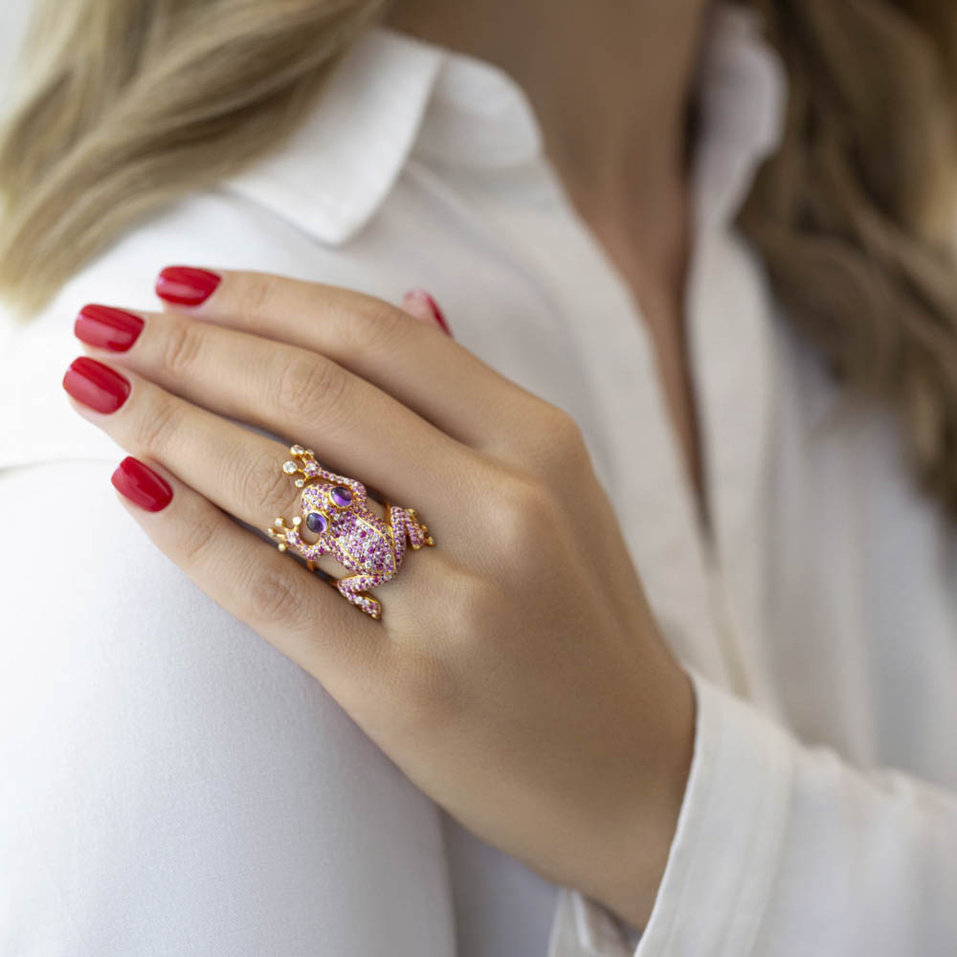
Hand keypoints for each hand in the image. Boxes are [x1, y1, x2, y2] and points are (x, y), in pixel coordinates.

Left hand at [65, 269, 695, 927]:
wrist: (637, 772)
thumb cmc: (585, 621)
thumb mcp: (564, 491)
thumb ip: (477, 400)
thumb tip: (411, 300)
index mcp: (540, 444)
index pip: (376, 337)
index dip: (263, 297)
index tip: (181, 282)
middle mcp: (506, 508)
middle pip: (317, 395)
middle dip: (191, 349)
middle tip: (106, 325)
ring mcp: (458, 604)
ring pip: (283, 486)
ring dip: (168, 425)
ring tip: (97, 392)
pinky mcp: (405, 690)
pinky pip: (272, 593)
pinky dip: (191, 533)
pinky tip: (134, 489)